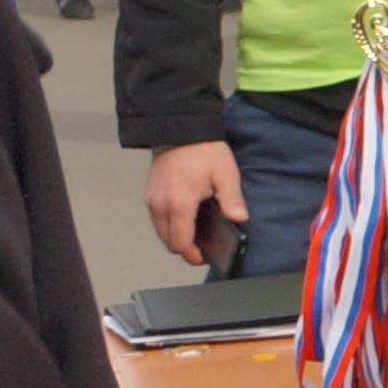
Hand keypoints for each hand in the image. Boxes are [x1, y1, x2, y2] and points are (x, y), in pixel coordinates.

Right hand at [143, 141, 242, 268]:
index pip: (180, 242)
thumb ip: (232, 199)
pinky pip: (157, 220)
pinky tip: (186, 220)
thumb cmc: (203, 150)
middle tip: (204, 248)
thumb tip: (239, 219)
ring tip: (197, 234)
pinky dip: (169, 226)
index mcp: (179, 202)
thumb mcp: (225, 173)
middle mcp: (160, 204)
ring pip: (160, 232)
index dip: (193, 255)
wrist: (180, 130)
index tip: (206, 257)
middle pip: (168, 242)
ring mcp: (151, 200)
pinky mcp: (149, 195)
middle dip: (185, 249)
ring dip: (176, 237)